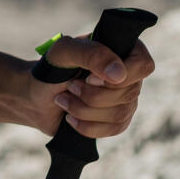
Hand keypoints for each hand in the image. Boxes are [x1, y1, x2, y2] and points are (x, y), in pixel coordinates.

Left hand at [21, 33, 155, 139]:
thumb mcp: (64, 52)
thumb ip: (91, 54)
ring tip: (65, 100)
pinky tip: (71, 118)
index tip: (90, 77)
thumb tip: (119, 74)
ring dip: (85, 110)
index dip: (120, 76)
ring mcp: (126, 98)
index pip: (143, 65)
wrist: (36, 97)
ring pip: (121, 114)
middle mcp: (129, 74)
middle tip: (70, 86)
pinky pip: (115, 129)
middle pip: (130, 93)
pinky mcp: (117, 119)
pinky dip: (88, 126)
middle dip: (92, 95)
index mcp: (122, 49)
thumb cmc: (51, 68)